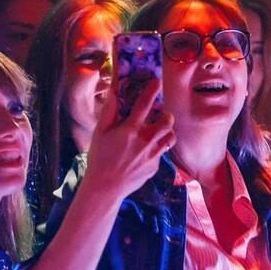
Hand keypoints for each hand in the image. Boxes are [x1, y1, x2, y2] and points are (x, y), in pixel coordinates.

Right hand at [82, 79, 175, 204]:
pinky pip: (162, 153)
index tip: (156, 82)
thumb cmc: (99, 158)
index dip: (151, 90)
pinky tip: (146, 152)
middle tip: (159, 116)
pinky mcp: (155, 166)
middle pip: (167, 120)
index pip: (144, 104)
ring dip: (166, 131)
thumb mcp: (99, 133)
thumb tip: (113, 92)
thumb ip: (108, 111)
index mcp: (130, 130)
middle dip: (165, 115)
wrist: (106, 187)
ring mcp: (153, 155)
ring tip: (158, 132)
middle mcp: (145, 141)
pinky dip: (157, 149)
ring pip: (171, 137)